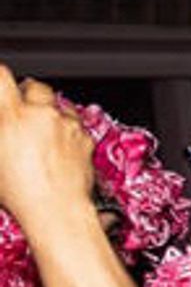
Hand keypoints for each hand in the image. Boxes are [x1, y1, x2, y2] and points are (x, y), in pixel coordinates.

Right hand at [0, 65, 96, 232]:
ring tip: (39, 132)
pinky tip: (58, 146)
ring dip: (48, 112)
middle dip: (27, 94)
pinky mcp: (86, 137)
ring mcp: (67, 124)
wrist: (57, 209)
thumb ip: (1, 133)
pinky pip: (75, 124)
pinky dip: (67, 129)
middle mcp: (43, 115)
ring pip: (59, 105)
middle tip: (20, 108)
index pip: (2, 77)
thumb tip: (4, 127)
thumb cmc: (20, 193)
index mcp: (13, 117)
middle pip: (36, 86)